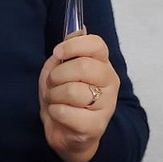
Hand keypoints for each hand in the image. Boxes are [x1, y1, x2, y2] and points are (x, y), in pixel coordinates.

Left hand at [38, 30, 118, 161]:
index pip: (97, 44)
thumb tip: (78, 27)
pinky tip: (59, 115)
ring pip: (73, 91)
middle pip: (84, 67)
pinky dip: (55, 112)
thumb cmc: (63, 99)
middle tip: (53, 84)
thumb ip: (68, 50)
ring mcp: (106, 105)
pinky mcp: (96, 126)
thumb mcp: (61, 70)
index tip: (58, 54)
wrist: (66, 134)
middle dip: (58, 75)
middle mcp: (110, 82)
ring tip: (55, 101)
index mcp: (102, 64)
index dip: (73, 46)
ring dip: (54, 96)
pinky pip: (66, 112)